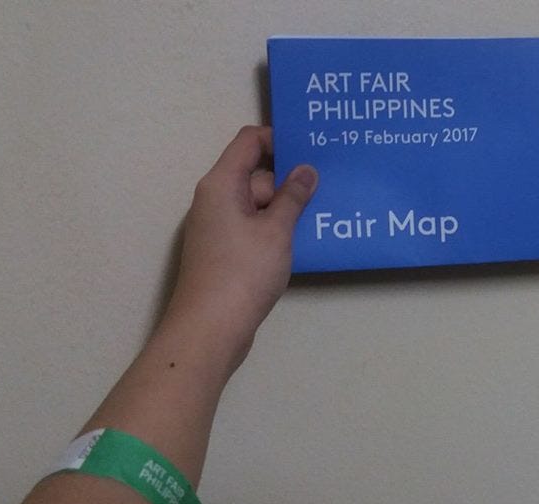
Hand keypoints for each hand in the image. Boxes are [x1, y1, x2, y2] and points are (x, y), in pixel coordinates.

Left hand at [164, 126, 316, 370]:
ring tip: (323, 215)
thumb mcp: (276, 230)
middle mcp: (215, 199)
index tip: (311, 150)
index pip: (249, 142)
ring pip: (257, 204)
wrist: (211, 328)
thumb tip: (306, 170)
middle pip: (256, 174)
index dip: (279, 139)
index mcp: (221, 184)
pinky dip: (275, 229)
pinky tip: (302, 242)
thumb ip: (293, 196)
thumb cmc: (243, 272)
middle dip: (289, 180)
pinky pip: (254, 227)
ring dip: (285, 208)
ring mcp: (218, 227)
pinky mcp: (224, 251)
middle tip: (328, 187)